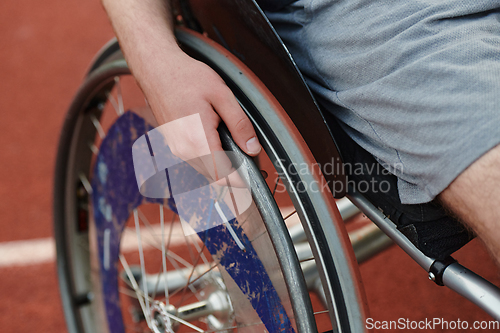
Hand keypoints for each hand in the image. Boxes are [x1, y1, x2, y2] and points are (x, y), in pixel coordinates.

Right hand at [137, 49, 261, 186]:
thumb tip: (252, 148)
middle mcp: (183, 150)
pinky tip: (216, 141)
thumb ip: (239, 125)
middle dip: (232, 173)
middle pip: (213, 177)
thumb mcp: (222, 96)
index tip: (252, 177)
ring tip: (233, 147)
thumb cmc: (186, 77)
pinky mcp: (173, 144)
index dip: (240, 180)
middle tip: (248, 159)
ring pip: (204, 170)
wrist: (157, 69)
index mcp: (197, 140)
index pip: (222, 177)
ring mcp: (175, 149)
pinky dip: (209, 158)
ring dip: (220, 166)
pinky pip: (195, 160)